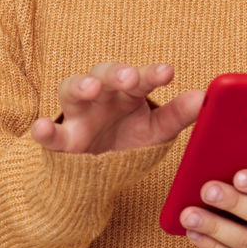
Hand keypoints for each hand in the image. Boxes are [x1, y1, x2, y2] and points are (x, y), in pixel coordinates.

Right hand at [30, 62, 203, 153]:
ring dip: (80, 86)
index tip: (167, 73)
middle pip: (103, 74)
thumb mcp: (157, 131)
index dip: (151, 74)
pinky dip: (42, 130)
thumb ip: (179, 115)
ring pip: (71, 91)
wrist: (96, 174)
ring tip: (91, 88)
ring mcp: (77, 116)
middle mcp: (101, 98)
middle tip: (129, 78)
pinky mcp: (61, 141)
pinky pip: (49, 134)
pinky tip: (41, 127)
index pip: (139, 78)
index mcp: (127, 94)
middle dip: (116, 73)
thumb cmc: (128, 140)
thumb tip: (205, 97)